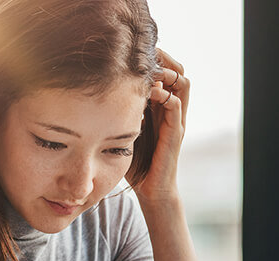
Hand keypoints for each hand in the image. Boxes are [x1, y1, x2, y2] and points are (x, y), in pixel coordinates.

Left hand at [130, 48, 189, 203]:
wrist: (150, 190)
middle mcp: (172, 109)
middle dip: (163, 59)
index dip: (155, 59)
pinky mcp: (175, 132)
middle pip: (178, 70)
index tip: (134, 53)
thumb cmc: (135, 163)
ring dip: (167, 73)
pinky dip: (164, 95)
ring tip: (149, 72)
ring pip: (183, 83)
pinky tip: (147, 94)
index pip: (166, 71)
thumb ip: (118, 112)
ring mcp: (176, 120)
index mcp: (161, 107)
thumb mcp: (123, 129)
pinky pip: (176, 105)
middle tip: (144, 56)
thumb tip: (94, 95)